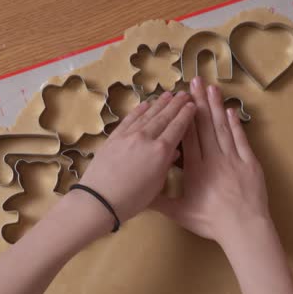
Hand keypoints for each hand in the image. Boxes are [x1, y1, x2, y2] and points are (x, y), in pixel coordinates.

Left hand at [77, 91, 195, 221]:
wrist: (99, 199)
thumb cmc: (132, 199)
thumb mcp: (156, 185)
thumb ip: (166, 165)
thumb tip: (174, 152)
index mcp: (161, 151)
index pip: (177, 127)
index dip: (186, 115)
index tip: (192, 105)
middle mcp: (146, 138)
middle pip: (164, 117)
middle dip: (176, 104)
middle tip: (184, 94)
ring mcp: (129, 135)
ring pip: (148, 115)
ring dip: (160, 103)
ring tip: (169, 94)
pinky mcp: (114, 136)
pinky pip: (130, 118)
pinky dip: (139, 110)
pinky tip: (146, 104)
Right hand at [153, 77, 269, 247]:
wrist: (244, 228)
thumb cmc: (211, 223)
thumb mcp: (180, 214)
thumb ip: (160, 202)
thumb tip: (140, 195)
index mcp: (195, 169)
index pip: (187, 136)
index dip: (183, 116)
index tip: (180, 99)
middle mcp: (213, 159)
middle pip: (204, 125)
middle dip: (198, 102)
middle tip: (194, 81)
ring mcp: (233, 159)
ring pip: (222, 128)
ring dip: (216, 106)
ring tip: (211, 87)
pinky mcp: (250, 164)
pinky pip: (241, 140)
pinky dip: (235, 125)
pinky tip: (230, 111)